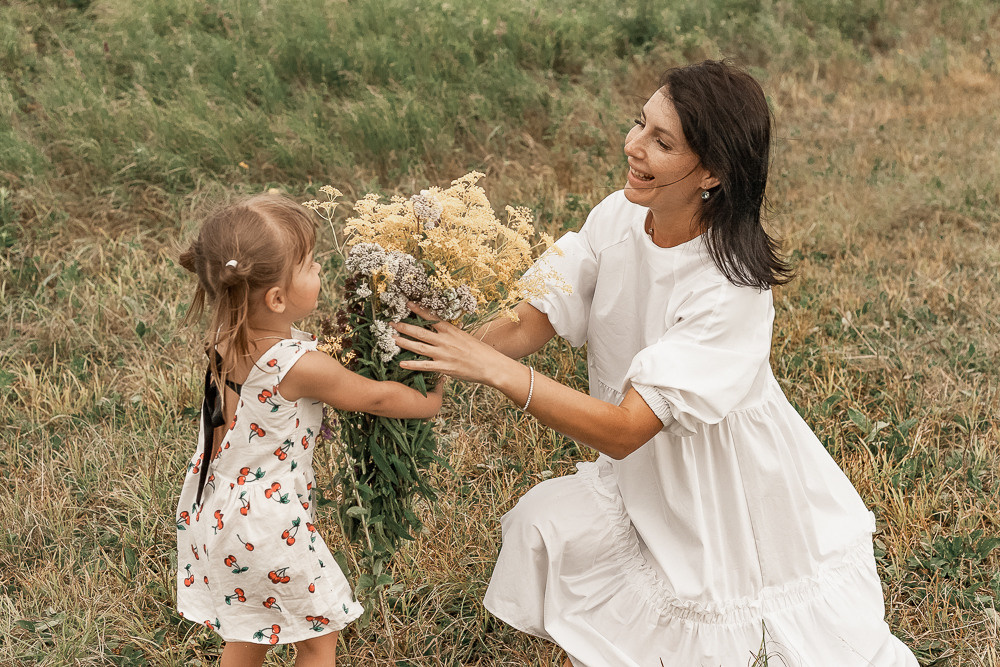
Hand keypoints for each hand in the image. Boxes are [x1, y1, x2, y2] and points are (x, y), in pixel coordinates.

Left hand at [392, 303, 514, 387]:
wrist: (491, 366)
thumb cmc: (481, 352)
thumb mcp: (467, 338)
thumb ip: (454, 335)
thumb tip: (446, 331)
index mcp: (451, 331)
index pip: (432, 317)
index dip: (418, 310)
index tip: (408, 304)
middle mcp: (445, 340)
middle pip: (420, 331)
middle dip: (404, 326)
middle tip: (392, 323)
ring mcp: (443, 354)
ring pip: (419, 346)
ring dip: (404, 342)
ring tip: (393, 339)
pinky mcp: (444, 367)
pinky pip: (424, 366)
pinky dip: (412, 364)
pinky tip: (402, 362)